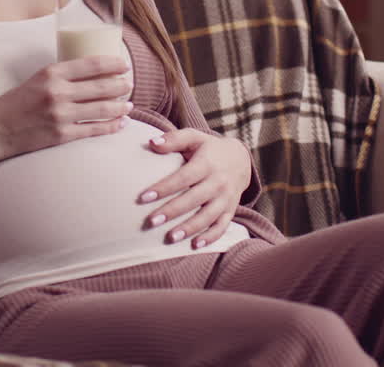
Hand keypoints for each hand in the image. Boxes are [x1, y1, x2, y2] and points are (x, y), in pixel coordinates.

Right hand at [0, 55, 132, 175]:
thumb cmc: (16, 103)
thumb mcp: (36, 79)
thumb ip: (61, 76)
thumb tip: (93, 73)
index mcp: (51, 73)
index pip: (91, 64)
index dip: (113, 64)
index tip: (124, 64)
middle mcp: (58, 92)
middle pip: (102, 86)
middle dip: (121, 85)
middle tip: (130, 85)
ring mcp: (61, 115)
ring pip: (103, 109)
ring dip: (121, 106)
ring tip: (129, 104)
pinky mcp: (62, 135)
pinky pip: (94, 129)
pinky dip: (112, 126)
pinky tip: (121, 123)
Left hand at [138, 129, 250, 248]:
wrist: (240, 158)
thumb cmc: (209, 148)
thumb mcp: (194, 137)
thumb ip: (174, 139)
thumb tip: (151, 143)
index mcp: (207, 163)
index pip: (183, 177)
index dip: (164, 188)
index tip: (143, 197)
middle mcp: (219, 182)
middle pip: (194, 199)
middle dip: (172, 211)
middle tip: (151, 222)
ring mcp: (226, 198)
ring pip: (208, 216)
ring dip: (189, 228)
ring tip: (170, 238)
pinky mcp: (231, 210)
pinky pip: (222, 226)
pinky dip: (211, 237)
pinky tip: (195, 245)